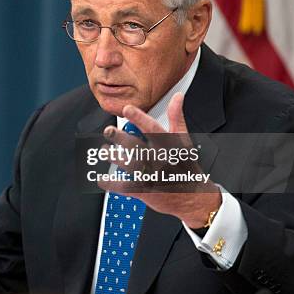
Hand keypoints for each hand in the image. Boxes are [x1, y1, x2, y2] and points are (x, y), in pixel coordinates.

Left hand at [98, 93, 221, 228]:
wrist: (193, 197)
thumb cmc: (186, 165)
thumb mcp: (184, 140)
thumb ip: (177, 117)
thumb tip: (178, 96)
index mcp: (168, 145)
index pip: (152, 129)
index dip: (139, 118)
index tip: (126, 109)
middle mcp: (160, 160)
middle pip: (136, 146)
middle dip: (120, 138)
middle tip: (108, 130)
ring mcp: (152, 176)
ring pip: (129, 165)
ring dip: (113, 157)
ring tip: (104, 151)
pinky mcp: (145, 191)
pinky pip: (124, 186)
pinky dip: (111, 183)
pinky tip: (101, 179)